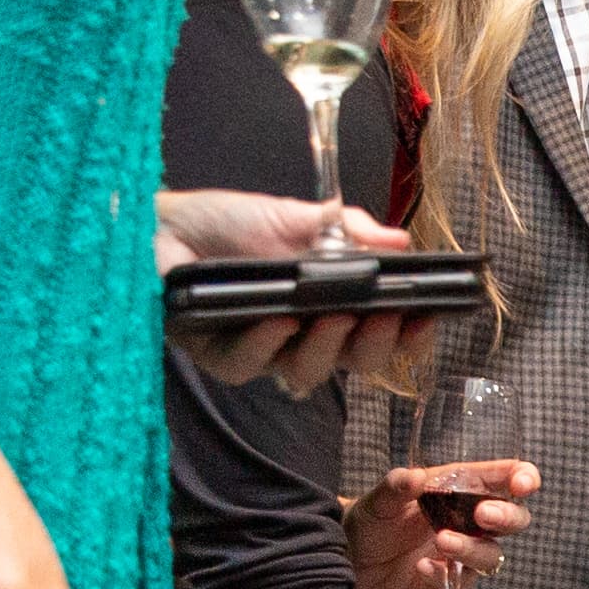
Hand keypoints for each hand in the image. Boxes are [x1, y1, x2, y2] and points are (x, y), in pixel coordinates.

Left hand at [156, 190, 450, 395]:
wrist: (161, 222)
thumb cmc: (228, 223)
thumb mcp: (294, 217)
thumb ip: (345, 230)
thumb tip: (400, 240)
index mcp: (327, 305)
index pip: (379, 332)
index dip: (407, 334)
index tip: (427, 316)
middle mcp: (299, 335)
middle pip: (353, 362)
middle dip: (376, 343)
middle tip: (385, 316)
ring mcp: (260, 351)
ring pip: (305, 372)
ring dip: (325, 346)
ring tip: (332, 317)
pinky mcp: (217, 356)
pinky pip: (247, 365)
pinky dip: (265, 345)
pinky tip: (278, 322)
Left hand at [348, 457, 535, 588]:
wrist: (350, 560)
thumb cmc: (370, 520)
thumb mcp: (378, 500)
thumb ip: (396, 487)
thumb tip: (413, 478)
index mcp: (461, 488)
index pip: (504, 479)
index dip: (523, 478)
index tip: (523, 484)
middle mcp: (470, 521)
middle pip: (514, 519)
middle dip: (507, 516)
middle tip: (484, 515)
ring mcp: (464, 553)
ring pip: (492, 554)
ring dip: (472, 548)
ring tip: (442, 542)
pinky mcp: (451, 582)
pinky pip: (462, 581)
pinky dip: (444, 575)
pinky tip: (422, 567)